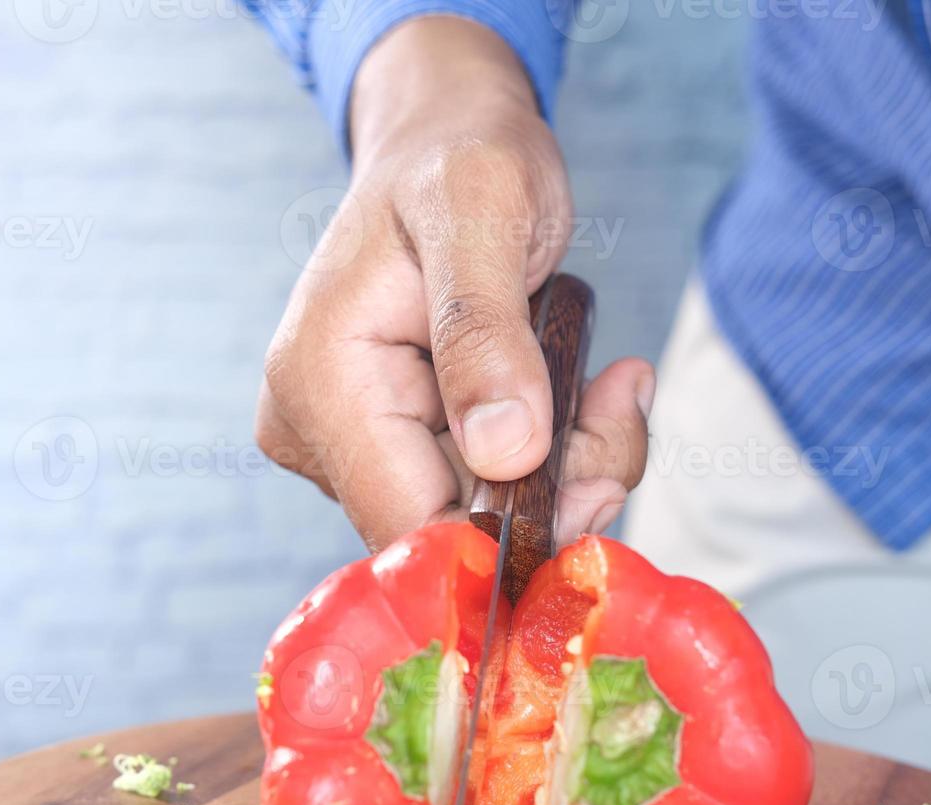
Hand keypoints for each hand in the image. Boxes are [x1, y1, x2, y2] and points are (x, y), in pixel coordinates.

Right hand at [257, 16, 653, 550]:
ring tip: (607, 388)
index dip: (508, 536)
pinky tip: (580, 396)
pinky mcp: (386, 446)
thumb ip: (486, 332)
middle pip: (450, 531)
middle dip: (555, 489)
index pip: (408, 525)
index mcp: (320, 379)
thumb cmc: (460, 156)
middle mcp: (312, 427)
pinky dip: (549, 459)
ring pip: (476, 518)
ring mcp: (344, 443)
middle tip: (617, 405)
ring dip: (564, 470)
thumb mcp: (484, 210)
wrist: (442, 142)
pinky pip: (481, 489)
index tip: (598, 483)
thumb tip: (505, 452)